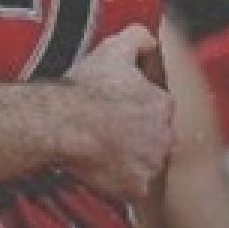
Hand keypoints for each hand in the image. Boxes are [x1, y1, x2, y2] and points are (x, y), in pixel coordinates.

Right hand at [60, 24, 174, 204]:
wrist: (63, 123)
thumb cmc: (86, 88)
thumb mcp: (113, 49)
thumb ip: (139, 38)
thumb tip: (150, 38)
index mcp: (162, 104)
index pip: (156, 109)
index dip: (134, 109)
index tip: (115, 110)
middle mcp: (165, 136)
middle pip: (154, 139)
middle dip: (136, 137)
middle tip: (107, 133)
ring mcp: (151, 164)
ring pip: (145, 164)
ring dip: (129, 161)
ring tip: (101, 152)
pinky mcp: (136, 188)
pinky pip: (132, 190)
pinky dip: (119, 184)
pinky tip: (100, 172)